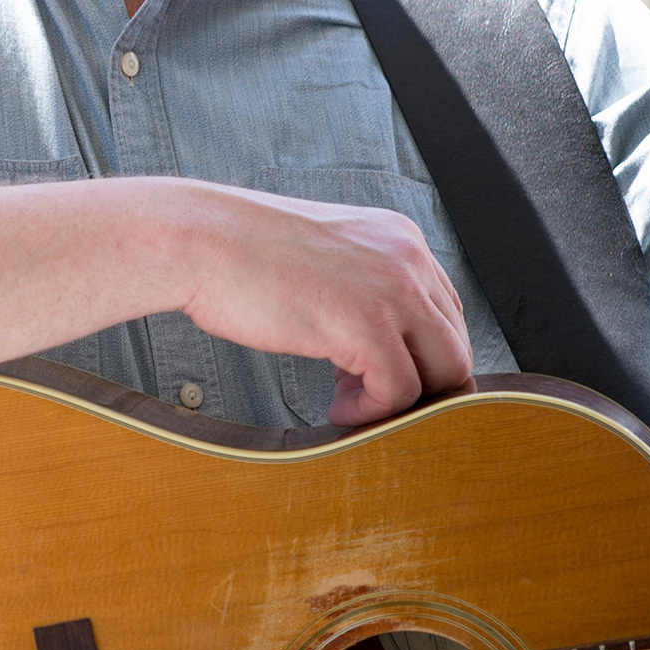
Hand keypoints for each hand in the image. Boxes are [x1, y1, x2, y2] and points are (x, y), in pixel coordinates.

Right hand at [174, 186, 474, 423]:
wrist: (196, 239)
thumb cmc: (238, 252)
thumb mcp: (321, 255)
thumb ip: (358, 284)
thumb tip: (374, 339)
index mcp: (398, 237)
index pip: (444, 310)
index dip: (413, 350)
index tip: (366, 368)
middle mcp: (409, 259)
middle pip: (453, 343)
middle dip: (414, 380)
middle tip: (359, 391)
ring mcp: (394, 291)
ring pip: (444, 371)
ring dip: (399, 400)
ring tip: (346, 400)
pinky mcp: (368, 327)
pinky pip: (400, 392)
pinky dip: (370, 411)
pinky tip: (334, 406)